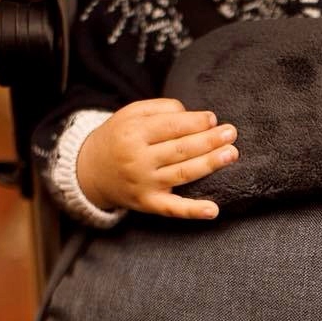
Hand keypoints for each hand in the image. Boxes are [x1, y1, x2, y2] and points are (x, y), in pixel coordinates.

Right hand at [76, 98, 238, 219]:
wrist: (90, 170)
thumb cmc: (120, 137)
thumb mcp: (131, 114)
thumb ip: (161, 109)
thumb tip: (193, 116)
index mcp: (133, 133)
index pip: (171, 126)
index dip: (195, 122)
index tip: (213, 119)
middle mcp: (138, 159)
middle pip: (180, 149)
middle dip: (209, 140)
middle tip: (231, 133)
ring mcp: (144, 183)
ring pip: (182, 173)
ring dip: (209, 164)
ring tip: (231, 154)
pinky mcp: (148, 203)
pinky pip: (173, 209)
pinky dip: (193, 211)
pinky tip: (213, 210)